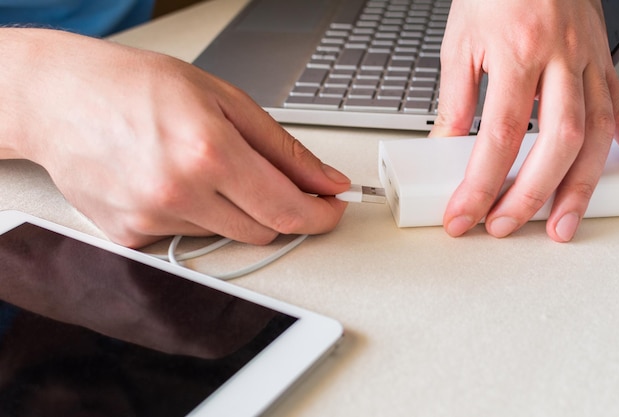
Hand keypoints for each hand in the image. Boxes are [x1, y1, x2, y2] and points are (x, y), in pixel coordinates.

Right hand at [0, 29, 350, 247]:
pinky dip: (194, 214)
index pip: (286, 209)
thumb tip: (325, 181)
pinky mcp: (130, 237)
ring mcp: (151, 220)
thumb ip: (283, 150)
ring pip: (225, 234)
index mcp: (210, 152)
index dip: (319, 215)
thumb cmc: (137, 87)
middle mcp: (179, 193)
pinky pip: (186, 237)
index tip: (331, 210)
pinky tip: (169, 181)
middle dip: (278, 209)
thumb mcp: (224, 100)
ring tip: (200, 167)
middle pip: (262, 230)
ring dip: (231, 208)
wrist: (60, 99)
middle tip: (268, 179)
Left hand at [430, 0, 618, 241]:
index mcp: (517, 53)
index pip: (498, 135)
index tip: (463, 214)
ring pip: (593, 135)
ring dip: (576, 187)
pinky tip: (608, 171)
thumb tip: (444, 148)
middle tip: (504, 225)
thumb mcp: (460, 44)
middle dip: (530, 195)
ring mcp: (588, 61)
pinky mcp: (603, 61)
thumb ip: (455, 101)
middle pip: (554, 142)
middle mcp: (560, 59)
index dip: (480, 183)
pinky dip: (618, 143)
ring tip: (558, 224)